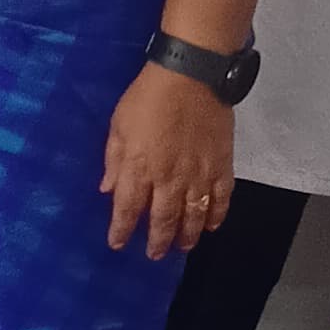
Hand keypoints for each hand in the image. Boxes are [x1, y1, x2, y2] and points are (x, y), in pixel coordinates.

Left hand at [102, 62, 232, 257]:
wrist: (192, 75)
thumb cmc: (148, 96)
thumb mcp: (118, 125)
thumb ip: (114, 160)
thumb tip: (107, 189)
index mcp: (139, 167)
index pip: (127, 208)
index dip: (121, 229)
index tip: (117, 243)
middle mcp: (169, 178)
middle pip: (163, 219)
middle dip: (157, 240)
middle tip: (154, 254)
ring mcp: (198, 174)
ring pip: (193, 216)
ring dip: (187, 235)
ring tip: (182, 247)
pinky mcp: (222, 165)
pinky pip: (221, 199)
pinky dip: (216, 215)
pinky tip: (211, 226)